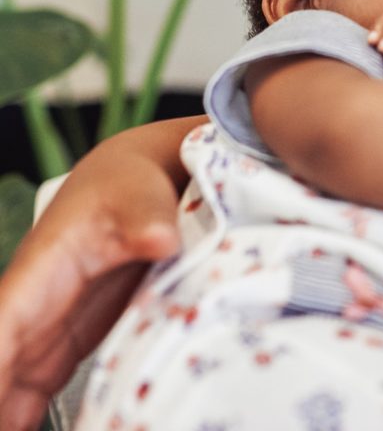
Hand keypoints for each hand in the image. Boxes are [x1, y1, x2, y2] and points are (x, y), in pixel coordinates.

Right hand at [0, 123, 189, 430]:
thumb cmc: (129, 186)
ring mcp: (39, 338)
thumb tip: (161, 239)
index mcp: (32, 282)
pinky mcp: (60, 352)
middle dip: (0, 411)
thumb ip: (146, 221)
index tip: (4, 416)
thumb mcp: (139, 199)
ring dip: (8, 422)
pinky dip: (21, 425)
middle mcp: (24, 316)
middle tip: (16, 430)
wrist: (139, 181)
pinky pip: (24, 403)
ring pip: (4, 398)